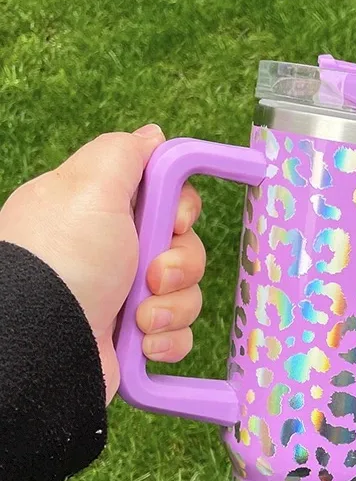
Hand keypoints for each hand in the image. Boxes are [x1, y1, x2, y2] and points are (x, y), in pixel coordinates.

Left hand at [0, 125, 205, 400]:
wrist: (44, 345)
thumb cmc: (63, 261)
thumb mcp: (88, 186)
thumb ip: (124, 153)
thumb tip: (153, 135)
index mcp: (102, 211)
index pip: (168, 199)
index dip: (182, 211)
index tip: (174, 221)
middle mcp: (113, 252)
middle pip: (186, 248)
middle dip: (181, 264)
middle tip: (151, 276)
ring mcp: (124, 298)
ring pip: (187, 294)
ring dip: (173, 307)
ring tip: (138, 318)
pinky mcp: (134, 340)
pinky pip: (178, 334)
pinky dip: (166, 339)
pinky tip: (142, 343)